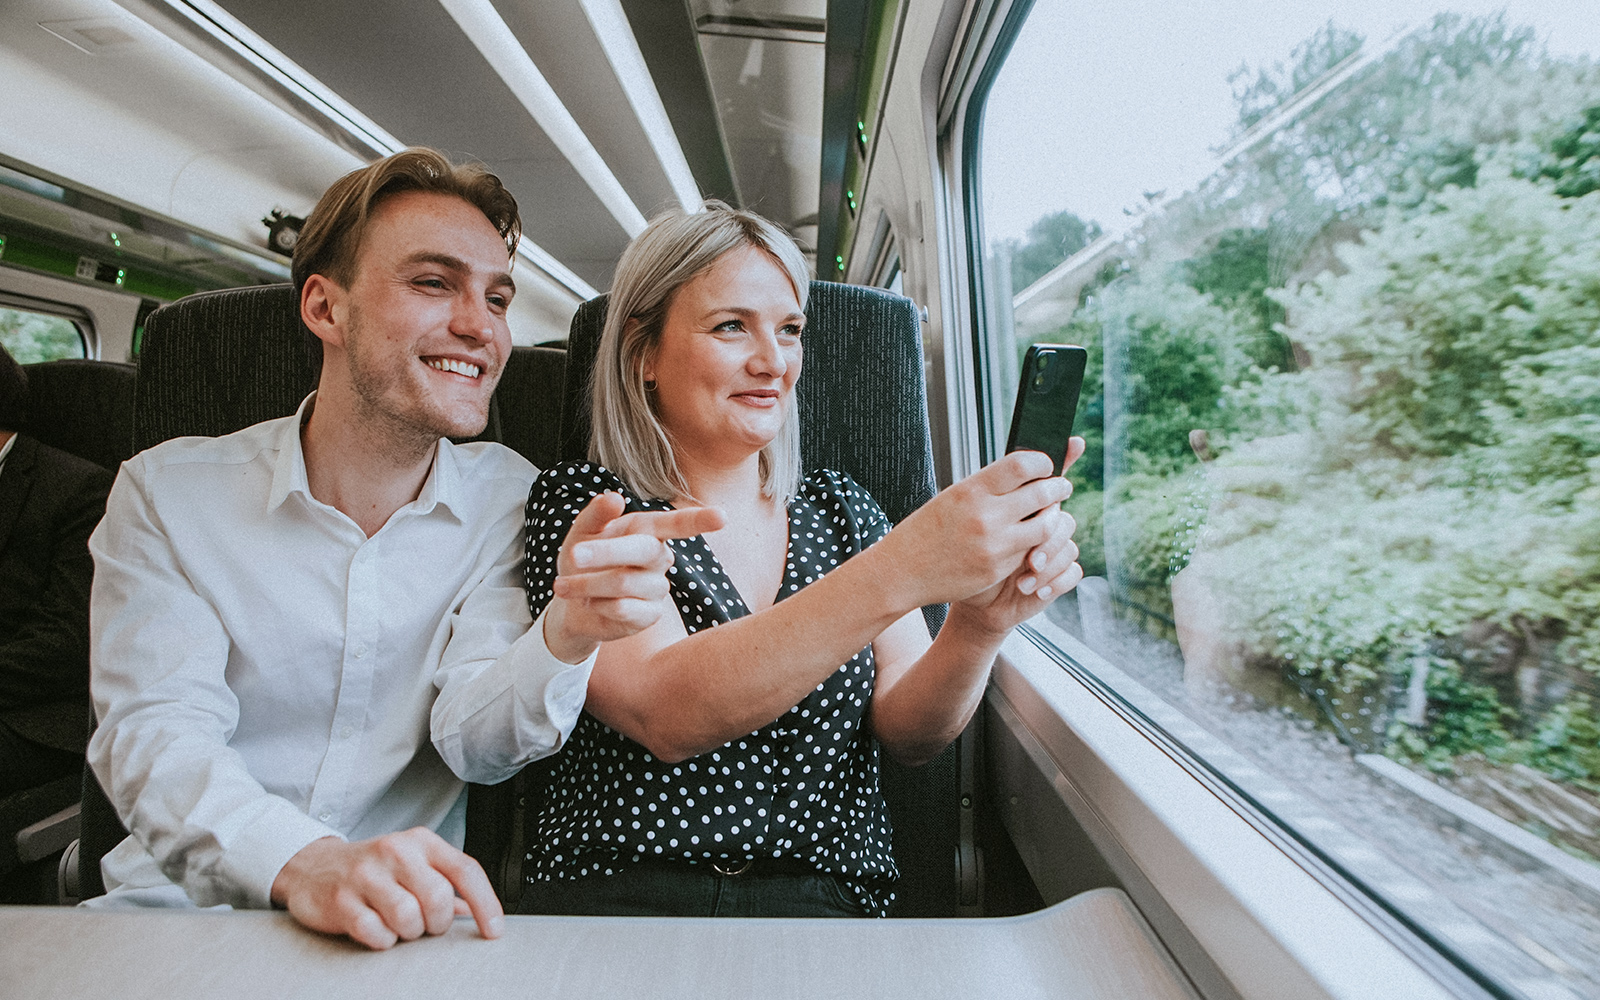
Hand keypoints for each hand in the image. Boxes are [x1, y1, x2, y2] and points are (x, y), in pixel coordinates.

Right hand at [270, 828, 502, 949]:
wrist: (312, 866)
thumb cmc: (373, 868)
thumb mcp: (414, 864)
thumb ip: (447, 883)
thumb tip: (477, 911)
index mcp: (421, 842)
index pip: (466, 870)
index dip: (486, 903)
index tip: (494, 931)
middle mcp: (396, 852)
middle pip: (438, 898)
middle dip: (437, 922)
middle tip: (425, 923)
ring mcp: (366, 875)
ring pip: (408, 918)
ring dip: (408, 932)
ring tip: (397, 923)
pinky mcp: (341, 900)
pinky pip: (376, 933)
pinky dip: (382, 940)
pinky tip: (375, 928)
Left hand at [543, 491, 725, 662]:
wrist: (569, 605)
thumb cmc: (580, 562)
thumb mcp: (580, 533)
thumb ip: (595, 515)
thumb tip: (614, 497)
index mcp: (647, 531)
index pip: (677, 524)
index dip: (699, 520)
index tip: (723, 517)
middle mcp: (658, 558)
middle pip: (643, 551)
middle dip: (605, 552)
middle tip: (574, 555)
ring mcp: (657, 588)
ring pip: (626, 582)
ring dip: (588, 583)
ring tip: (565, 585)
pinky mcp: (649, 615)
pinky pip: (624, 608)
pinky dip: (597, 604)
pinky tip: (589, 603)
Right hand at [872, 447, 1076, 609]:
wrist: (903, 571)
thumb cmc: (927, 530)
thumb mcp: (952, 498)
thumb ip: (988, 487)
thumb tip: (1026, 472)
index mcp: (971, 490)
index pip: (1023, 465)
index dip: (1043, 462)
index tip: (1047, 465)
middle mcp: (985, 516)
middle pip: (1042, 494)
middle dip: (1058, 488)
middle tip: (1062, 486)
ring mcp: (994, 546)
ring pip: (1045, 527)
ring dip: (1053, 518)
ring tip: (1051, 513)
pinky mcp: (997, 569)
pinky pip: (1029, 552)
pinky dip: (1034, 544)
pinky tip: (1029, 539)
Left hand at [954, 505, 1082, 634]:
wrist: (974, 601)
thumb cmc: (969, 566)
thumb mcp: (976, 541)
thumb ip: (997, 521)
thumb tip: (1011, 506)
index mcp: (1023, 513)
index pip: (1047, 500)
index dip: (1046, 512)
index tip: (1028, 526)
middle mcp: (1040, 530)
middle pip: (1064, 522)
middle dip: (1050, 543)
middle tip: (1031, 561)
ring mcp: (1051, 553)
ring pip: (1070, 548)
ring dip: (1049, 569)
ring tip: (1022, 585)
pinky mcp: (1058, 576)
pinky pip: (1074, 572)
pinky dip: (1057, 583)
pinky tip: (1037, 592)